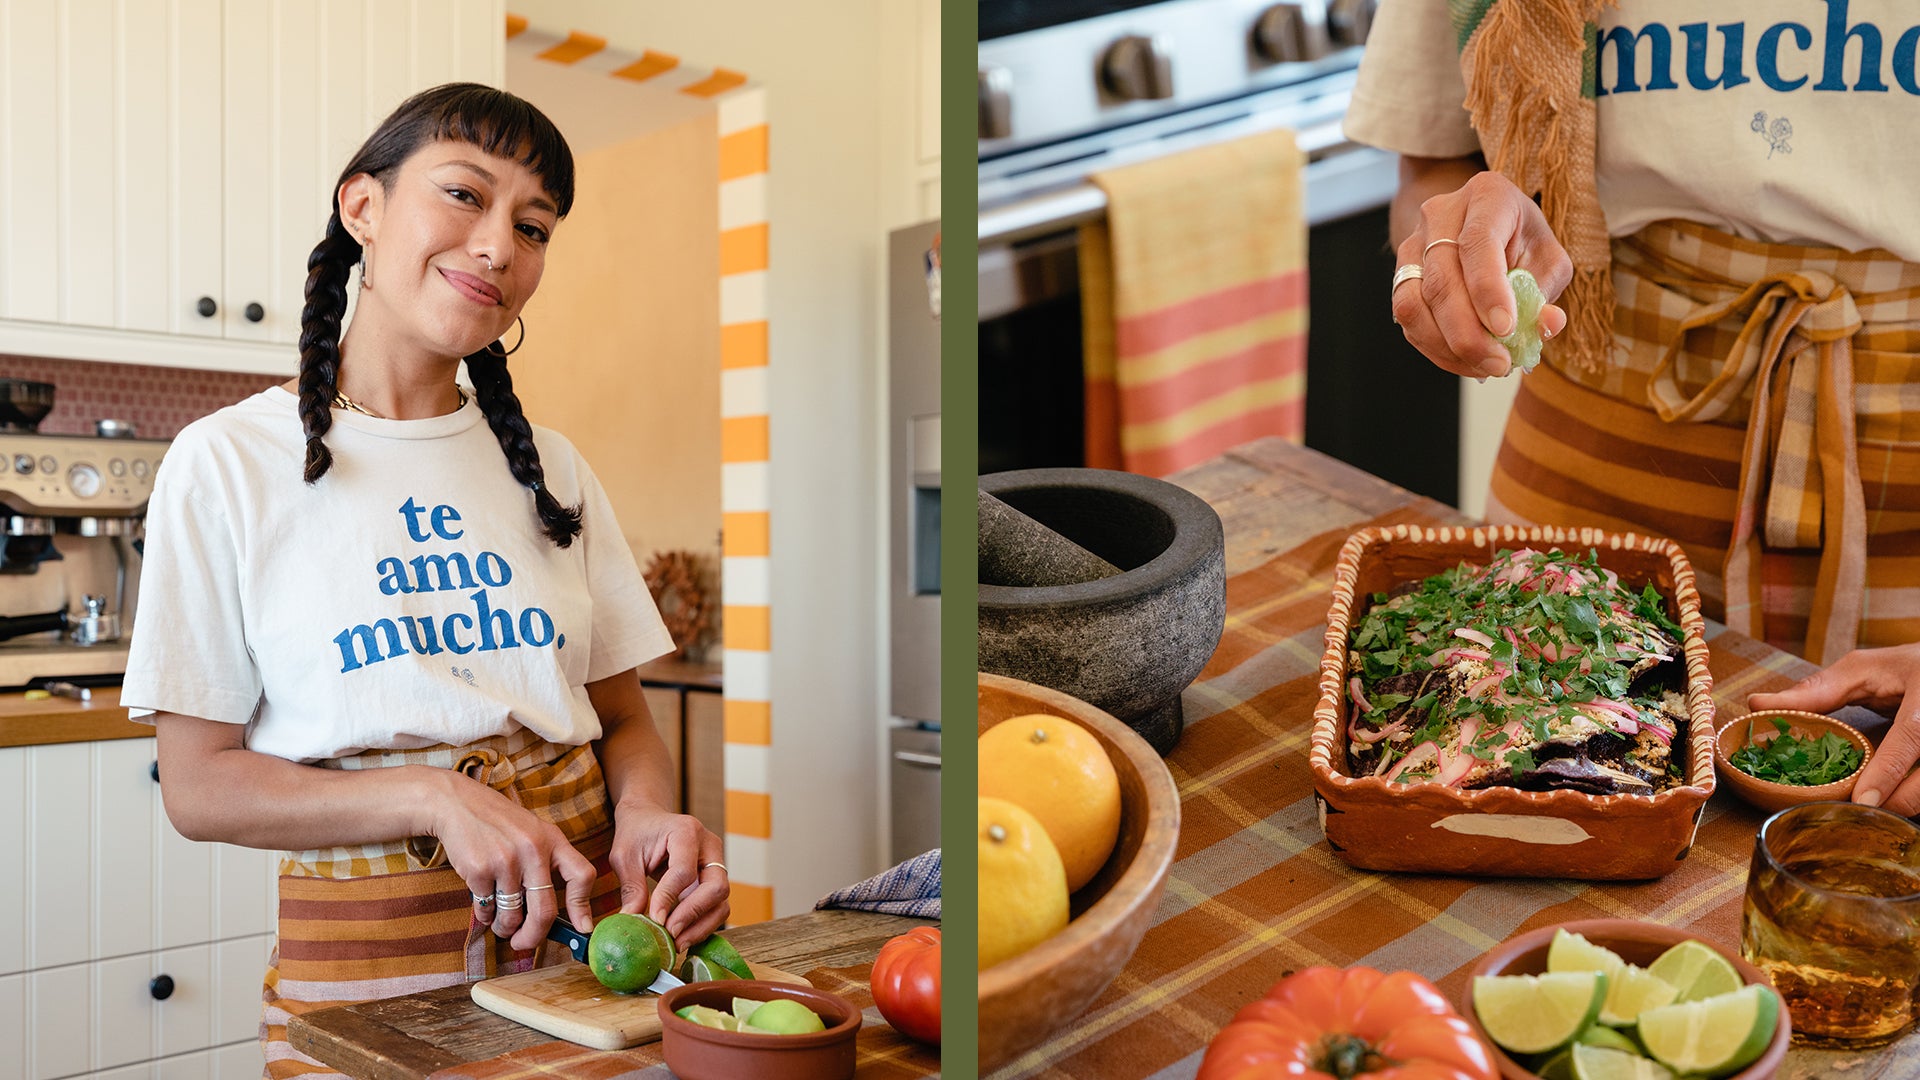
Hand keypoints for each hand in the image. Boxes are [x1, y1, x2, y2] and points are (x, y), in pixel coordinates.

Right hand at [429, 770, 599, 950]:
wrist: (459, 805)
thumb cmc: (501, 824)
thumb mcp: (534, 833)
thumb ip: (549, 865)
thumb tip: (560, 915)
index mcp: (553, 840)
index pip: (582, 876)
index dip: (583, 906)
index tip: (581, 928)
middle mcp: (533, 849)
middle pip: (545, 911)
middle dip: (534, 937)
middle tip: (524, 943)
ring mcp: (506, 860)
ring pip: (512, 916)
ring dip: (505, 928)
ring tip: (501, 923)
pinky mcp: (479, 870)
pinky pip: (486, 909)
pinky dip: (484, 914)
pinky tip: (482, 900)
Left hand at [609, 802, 729, 950]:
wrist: (649, 818)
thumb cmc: (636, 833)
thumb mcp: (625, 856)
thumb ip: (630, 887)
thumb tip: (632, 922)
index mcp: (686, 832)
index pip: (685, 870)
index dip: (669, 898)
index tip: (653, 919)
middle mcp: (709, 847)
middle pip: (717, 886)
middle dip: (693, 914)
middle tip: (670, 933)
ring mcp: (716, 864)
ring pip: (722, 902)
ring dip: (701, 926)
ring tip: (676, 943)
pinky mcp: (714, 880)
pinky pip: (717, 908)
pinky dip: (702, 926)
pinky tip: (683, 937)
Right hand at [1391, 170, 1573, 379]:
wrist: (1483, 225)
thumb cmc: (1520, 240)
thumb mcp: (1548, 257)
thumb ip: (1546, 290)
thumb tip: (1546, 325)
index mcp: (1486, 196)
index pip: (1477, 243)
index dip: (1488, 290)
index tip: (1505, 329)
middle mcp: (1440, 214)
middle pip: (1441, 280)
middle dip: (1468, 332)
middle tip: (1498, 363)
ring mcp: (1413, 244)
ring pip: (1413, 303)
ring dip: (1447, 345)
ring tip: (1483, 367)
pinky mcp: (1400, 275)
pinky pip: (1407, 320)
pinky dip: (1436, 348)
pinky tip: (1465, 361)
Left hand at [1746, 644, 1919, 813]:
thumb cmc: (1905, 669)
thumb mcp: (1864, 670)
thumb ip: (1818, 690)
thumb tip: (1758, 703)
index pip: (1912, 734)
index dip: (1888, 771)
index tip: (1862, 801)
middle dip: (1894, 801)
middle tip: (1854, 811)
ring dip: (1903, 803)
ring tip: (1867, 807)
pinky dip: (1910, 797)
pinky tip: (1889, 799)